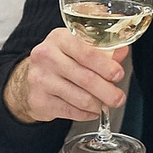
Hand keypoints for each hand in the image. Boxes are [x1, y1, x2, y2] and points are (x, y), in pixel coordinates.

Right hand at [7, 28, 130, 125]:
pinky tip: (91, 110)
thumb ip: (102, 49)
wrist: (30, 78)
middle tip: (118, 98)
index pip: (87, 52)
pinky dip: (87, 114)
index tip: (118, 75)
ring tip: (104, 104)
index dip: (107, 66)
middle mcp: (46, 56)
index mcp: (59, 38)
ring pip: (81, 98)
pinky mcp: (39, 100)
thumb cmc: (60, 60)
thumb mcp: (78, 47)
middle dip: (108, 91)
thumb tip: (122, 52)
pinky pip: (72, 112)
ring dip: (98, 104)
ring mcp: (40, 79)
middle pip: (86, 78)